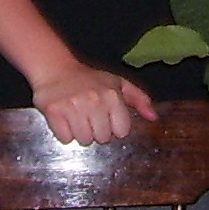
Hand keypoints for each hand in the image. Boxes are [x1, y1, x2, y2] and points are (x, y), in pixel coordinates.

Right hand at [31, 63, 157, 144]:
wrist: (55, 68)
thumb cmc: (90, 80)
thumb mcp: (118, 84)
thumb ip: (139, 99)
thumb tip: (154, 118)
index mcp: (112, 95)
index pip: (121, 131)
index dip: (113, 127)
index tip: (106, 117)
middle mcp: (94, 100)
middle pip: (102, 138)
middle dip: (96, 131)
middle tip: (89, 116)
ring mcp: (74, 106)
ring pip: (84, 140)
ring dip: (80, 133)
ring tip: (77, 117)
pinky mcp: (55, 112)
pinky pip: (66, 139)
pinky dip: (65, 133)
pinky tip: (65, 119)